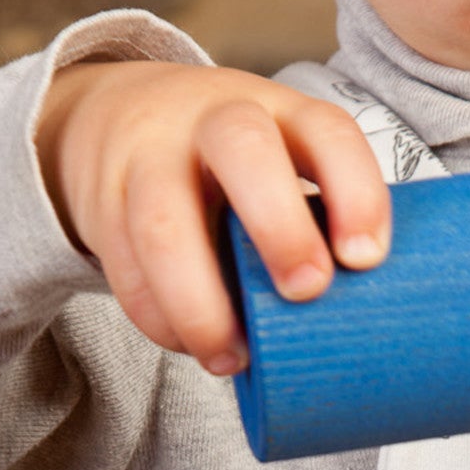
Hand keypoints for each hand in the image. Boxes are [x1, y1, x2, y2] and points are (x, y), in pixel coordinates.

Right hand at [36, 61, 389, 374]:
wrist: (118, 113)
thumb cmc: (232, 161)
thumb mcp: (280, 156)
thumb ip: (316, 213)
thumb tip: (364, 315)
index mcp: (281, 111)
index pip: (328, 132)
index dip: (356, 192)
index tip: (367, 259)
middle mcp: (215, 121)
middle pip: (244, 150)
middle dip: (280, 227)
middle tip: (308, 292)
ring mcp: (150, 156)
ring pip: (163, 221)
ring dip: (201, 301)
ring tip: (233, 357)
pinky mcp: (102, 202)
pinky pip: (123, 265)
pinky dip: (157, 317)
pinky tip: (189, 345)